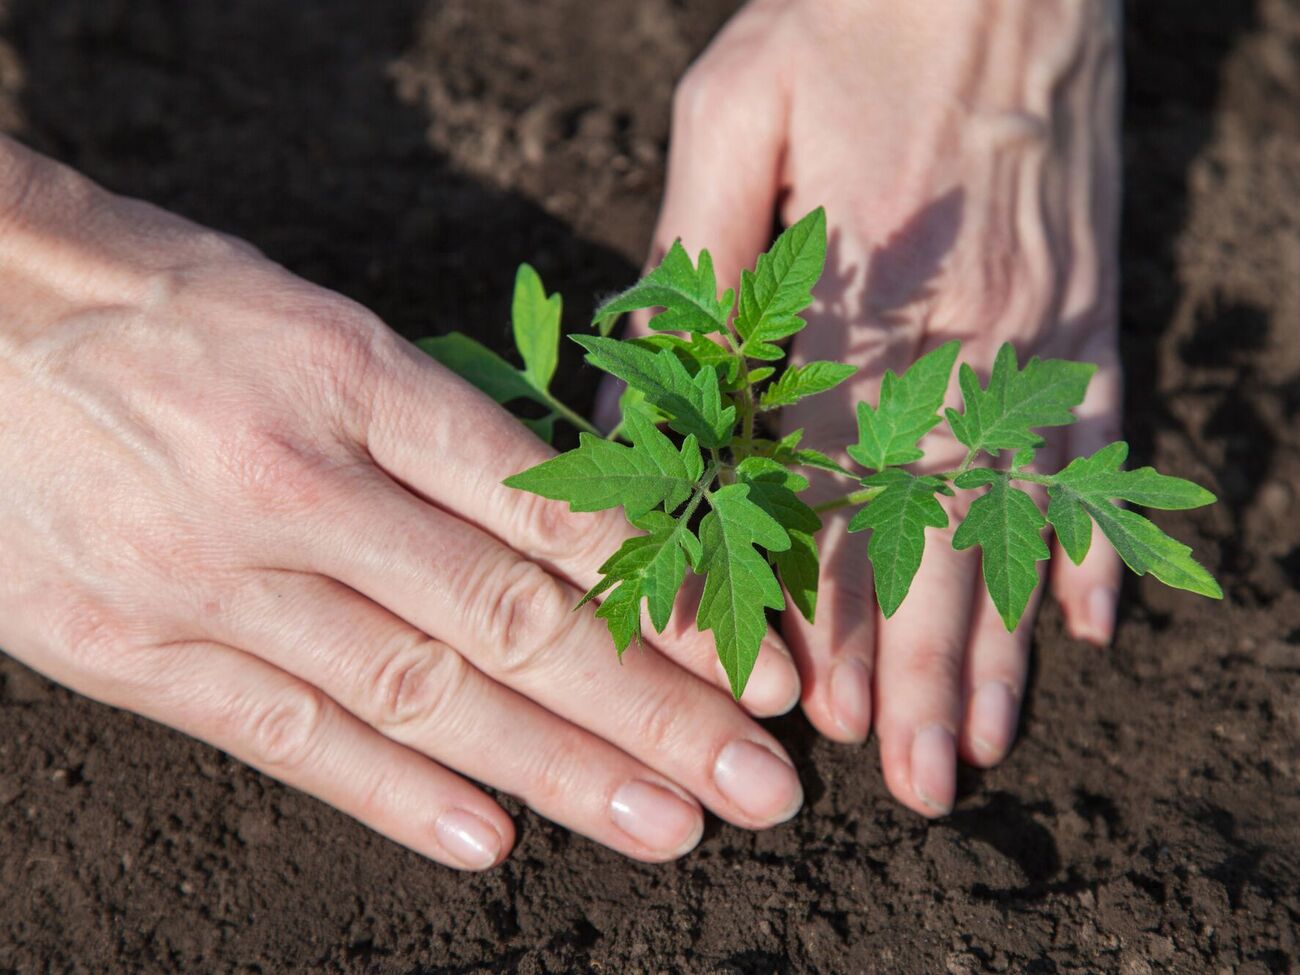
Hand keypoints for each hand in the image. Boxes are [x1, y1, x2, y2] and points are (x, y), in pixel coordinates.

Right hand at [0, 137, 804, 867]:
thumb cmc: (168, 302)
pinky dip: (395, 794)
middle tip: (760, 784)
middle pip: (510, 620)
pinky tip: (490, 841)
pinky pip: (283, 735)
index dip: (670, 600)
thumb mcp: (320, 323)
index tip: (758, 667)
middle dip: (652, 713)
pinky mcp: (129, 646)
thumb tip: (574, 527)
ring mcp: (208, 575)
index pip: (552, 513)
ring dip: (557, 772)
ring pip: (418, 694)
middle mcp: (295, 483)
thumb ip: (438, 430)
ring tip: (668, 826)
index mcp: (357, 377)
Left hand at [638, 0, 1122, 814]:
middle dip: (914, 668)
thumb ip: (689, 274)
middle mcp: (961, 341)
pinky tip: (1091, 618)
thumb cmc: (844, 21)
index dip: (813, 606)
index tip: (805, 711)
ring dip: (997, 636)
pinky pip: (1095, 443)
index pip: (824, 490)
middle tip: (908, 781)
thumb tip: (637, 397)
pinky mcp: (1085, 306)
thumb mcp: (727, 126)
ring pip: (1016, 514)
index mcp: (860, 301)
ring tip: (982, 736)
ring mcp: (1038, 332)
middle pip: (930, 534)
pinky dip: (1095, 534)